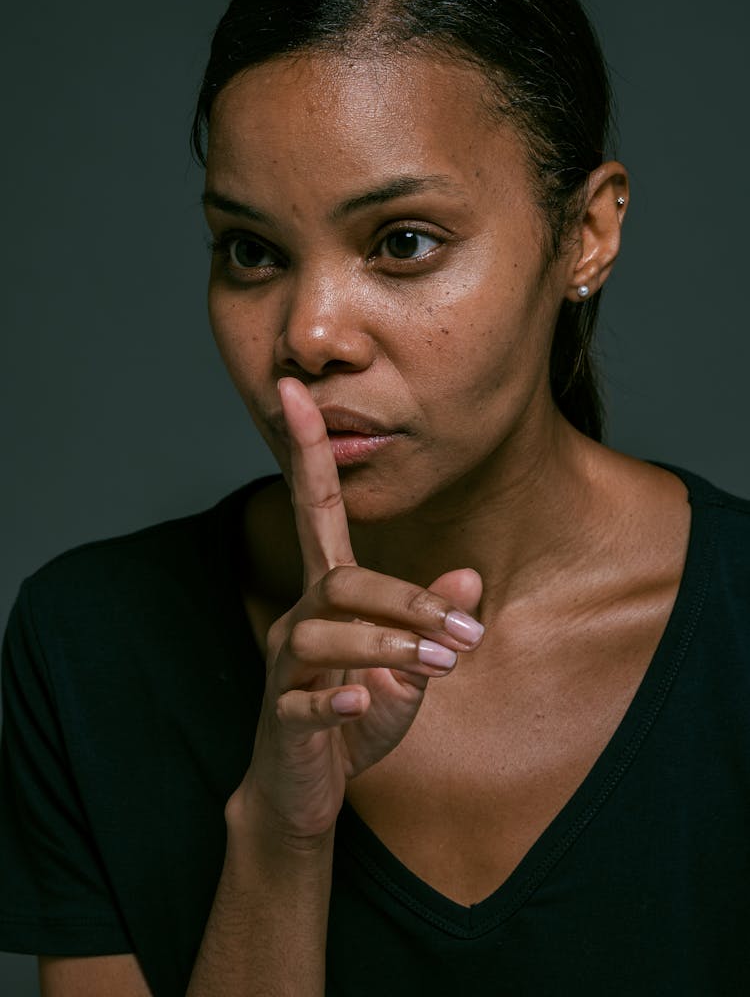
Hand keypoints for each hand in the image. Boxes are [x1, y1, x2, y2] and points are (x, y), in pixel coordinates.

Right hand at [237, 377, 483, 842]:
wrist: (306, 789)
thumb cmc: (357, 715)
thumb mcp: (408, 668)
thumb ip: (429, 625)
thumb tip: (468, 580)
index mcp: (329, 593)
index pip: (314, 508)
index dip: (306, 449)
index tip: (293, 391)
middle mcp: (301, 617)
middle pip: (342, 580)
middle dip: (407, 599)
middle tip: (466, 634)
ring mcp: (286, 666)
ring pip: (328, 633)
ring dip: (389, 645)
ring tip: (441, 667)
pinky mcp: (284, 715)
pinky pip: (308, 699)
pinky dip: (341, 698)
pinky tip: (368, 702)